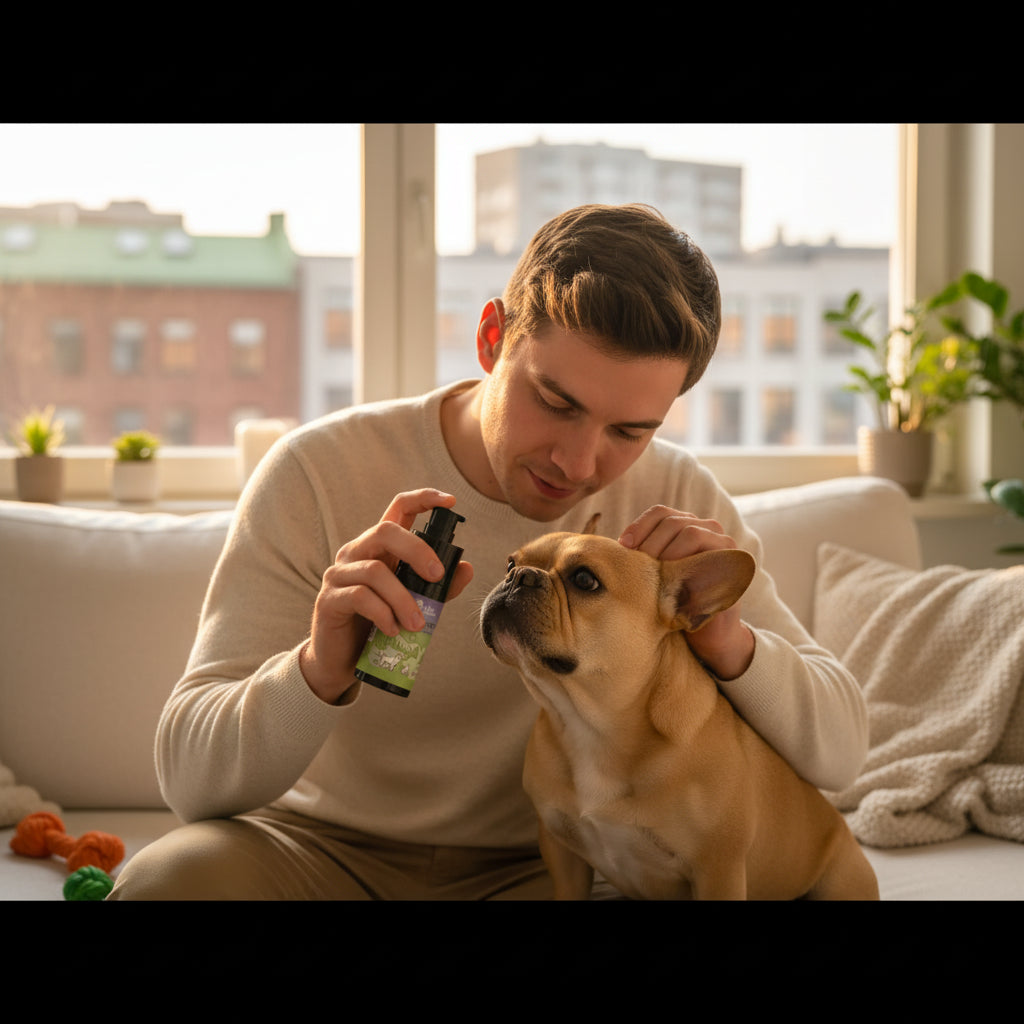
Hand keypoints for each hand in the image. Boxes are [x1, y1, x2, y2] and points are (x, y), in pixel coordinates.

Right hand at [300, 489, 473, 703]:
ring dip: (403, 599)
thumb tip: (466, 568)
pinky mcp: (328, 599)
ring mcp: (339, 574)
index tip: (450, 502)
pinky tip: (393, 630)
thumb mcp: (415, 603)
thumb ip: (439, 587)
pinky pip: (360, 597)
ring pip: (375, 571)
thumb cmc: (379, 625)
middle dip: (417, 551)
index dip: (423, 498)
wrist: (343, 662)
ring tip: (417, 625)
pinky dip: (383, 614)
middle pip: (384, 531)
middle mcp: (357, 552)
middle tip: (438, 577)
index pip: (398, 509)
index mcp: (380, 547)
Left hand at [618, 505, 753, 679]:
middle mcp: (708, 529)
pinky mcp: (733, 562)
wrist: (710, 635)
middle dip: (650, 542)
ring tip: (653, 573)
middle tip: (637, 564)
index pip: (660, 512)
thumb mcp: (656, 576)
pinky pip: (707, 553)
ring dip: (666, 552)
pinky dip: (685, 564)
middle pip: (672, 520)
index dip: (639, 526)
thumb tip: (610, 546)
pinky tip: (671, 582)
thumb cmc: (676, 604)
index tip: (622, 546)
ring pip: (689, 532)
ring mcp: (724, 543)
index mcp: (687, 526)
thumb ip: (643, 556)